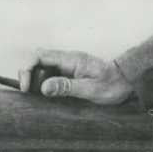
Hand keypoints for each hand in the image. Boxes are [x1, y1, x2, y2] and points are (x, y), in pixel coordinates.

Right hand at [19, 49, 134, 104]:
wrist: (127, 81)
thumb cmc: (112, 84)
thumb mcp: (90, 89)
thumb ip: (67, 87)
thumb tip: (43, 88)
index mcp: (71, 59)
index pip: (39, 56)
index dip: (27, 69)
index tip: (26, 88)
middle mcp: (68, 59)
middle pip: (37, 59)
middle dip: (28, 74)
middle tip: (29, 93)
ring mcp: (68, 65)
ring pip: (43, 66)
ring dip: (35, 78)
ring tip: (35, 95)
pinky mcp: (70, 72)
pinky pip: (51, 73)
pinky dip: (43, 82)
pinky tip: (45, 94)